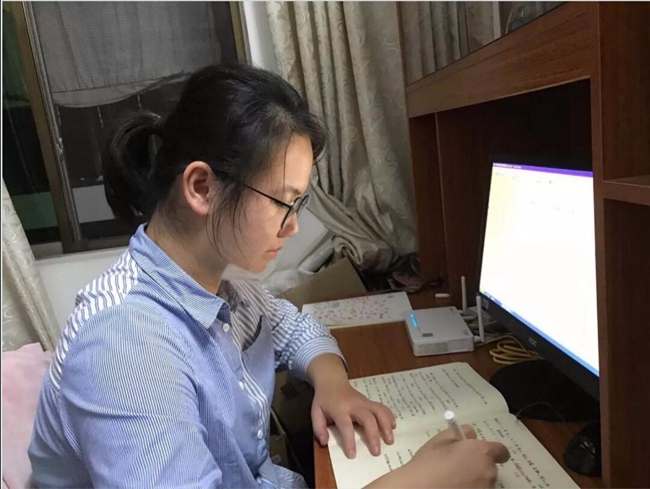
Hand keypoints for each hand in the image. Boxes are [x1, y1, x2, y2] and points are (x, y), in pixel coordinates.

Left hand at [311, 376, 394, 458]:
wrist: (332, 381)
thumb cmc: (324, 400)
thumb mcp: (316, 412)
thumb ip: (318, 428)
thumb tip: (324, 442)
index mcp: (339, 409)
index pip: (346, 426)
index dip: (349, 441)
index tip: (352, 456)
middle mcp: (354, 405)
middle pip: (367, 418)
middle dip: (373, 435)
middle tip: (376, 452)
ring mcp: (364, 402)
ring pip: (379, 411)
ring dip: (386, 426)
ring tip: (390, 441)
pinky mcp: (370, 402)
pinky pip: (382, 407)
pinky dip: (389, 416)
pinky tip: (393, 427)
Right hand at [365, 425, 509, 488]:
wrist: (419, 488)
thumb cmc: (429, 463)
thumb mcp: (440, 439)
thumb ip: (460, 432)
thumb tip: (471, 435)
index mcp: (481, 452)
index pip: (501, 451)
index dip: (493, 451)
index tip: (482, 454)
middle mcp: (489, 472)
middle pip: (490, 467)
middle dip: (478, 465)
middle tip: (459, 467)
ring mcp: (485, 488)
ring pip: (484, 481)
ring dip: (475, 479)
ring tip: (454, 479)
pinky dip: (470, 488)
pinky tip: (454, 486)